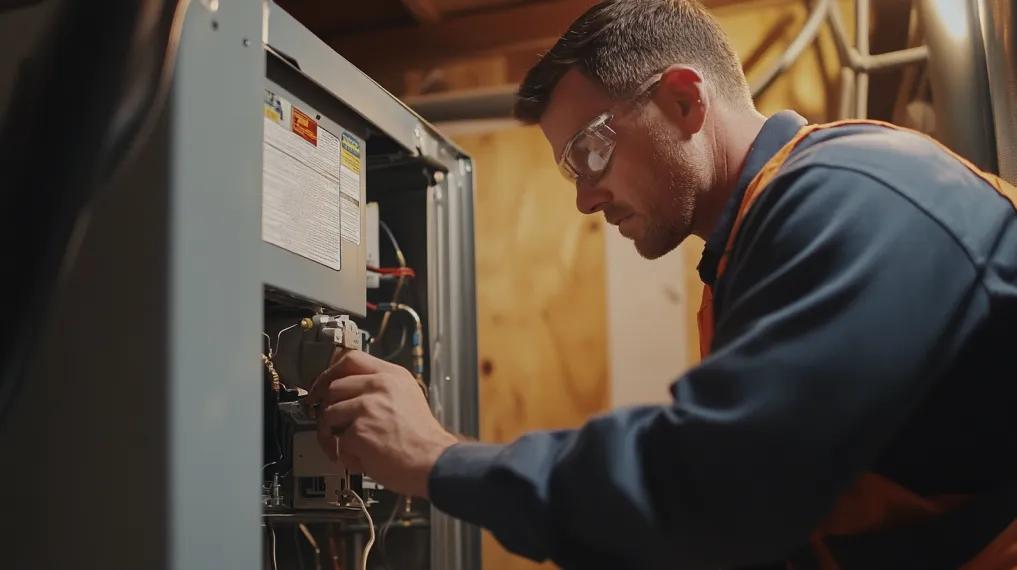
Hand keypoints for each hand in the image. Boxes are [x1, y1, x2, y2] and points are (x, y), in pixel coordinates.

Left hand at [306, 349, 457, 497]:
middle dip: (327, 408)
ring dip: (331, 434)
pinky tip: (361, 459)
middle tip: (330, 424)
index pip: (351, 359)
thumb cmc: (423, 439)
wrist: (433, 461)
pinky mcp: (360, 431)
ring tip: (345, 447)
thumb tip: (351, 392)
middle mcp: (380, 386)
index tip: (322, 385)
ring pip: (329, 413)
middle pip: (334, 386)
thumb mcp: (408, 397)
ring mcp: (369, 407)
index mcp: (392, 376)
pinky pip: (337, 441)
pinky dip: (344, 455)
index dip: (330, 372)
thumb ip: (381, 390)